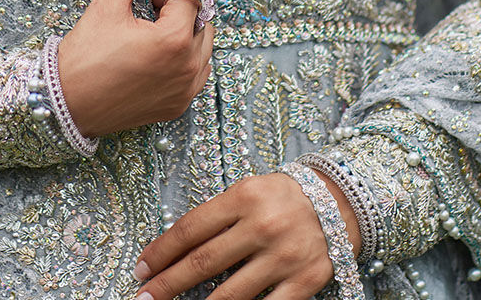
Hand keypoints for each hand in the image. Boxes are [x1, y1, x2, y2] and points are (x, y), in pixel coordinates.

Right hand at [56, 0, 213, 137]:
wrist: (65, 107)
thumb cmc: (83, 60)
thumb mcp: (107, 6)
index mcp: (174, 41)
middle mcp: (188, 67)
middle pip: (197, 10)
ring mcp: (186, 89)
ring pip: (200, 37)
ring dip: (180, 19)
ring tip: (147, 15)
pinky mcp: (179, 103)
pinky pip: (196, 65)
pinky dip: (182, 47)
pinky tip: (154, 40)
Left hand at [131, 171, 360, 299]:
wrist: (339, 201)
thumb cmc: (281, 197)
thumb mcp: (247, 191)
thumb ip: (218, 216)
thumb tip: (176, 248)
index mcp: (243, 197)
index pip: (190, 229)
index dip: (161, 252)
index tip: (140, 269)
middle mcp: (261, 226)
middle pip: (202, 263)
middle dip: (167, 284)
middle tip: (144, 297)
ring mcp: (283, 257)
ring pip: (229, 294)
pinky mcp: (303, 282)